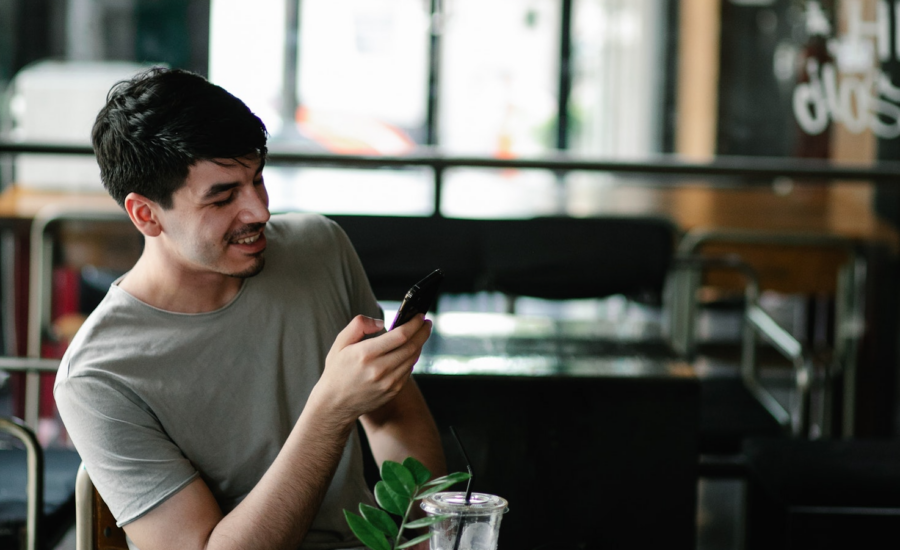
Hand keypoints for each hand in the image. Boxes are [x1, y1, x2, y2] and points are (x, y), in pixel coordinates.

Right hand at [314, 314, 431, 423]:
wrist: (335, 404)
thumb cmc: (337, 371)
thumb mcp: (340, 343)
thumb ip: (359, 325)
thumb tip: (381, 322)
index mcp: (365, 354)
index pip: (400, 335)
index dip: (414, 324)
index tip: (420, 316)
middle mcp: (379, 369)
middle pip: (412, 346)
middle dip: (423, 332)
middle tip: (426, 323)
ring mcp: (388, 382)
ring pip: (413, 358)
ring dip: (420, 344)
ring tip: (420, 334)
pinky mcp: (393, 391)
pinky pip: (408, 371)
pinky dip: (412, 358)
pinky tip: (410, 351)